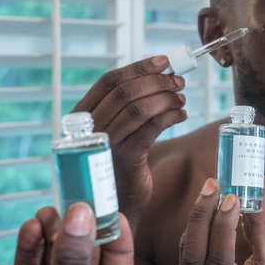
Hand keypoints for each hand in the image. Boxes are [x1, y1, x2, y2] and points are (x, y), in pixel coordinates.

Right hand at [72, 56, 186, 224]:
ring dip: (166, 98)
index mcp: (83, 115)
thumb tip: (161, 73)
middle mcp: (90, 128)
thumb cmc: (120, 160)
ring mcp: (106, 144)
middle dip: (157, 81)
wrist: (117, 203)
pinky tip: (181, 115)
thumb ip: (126, 105)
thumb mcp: (115, 130)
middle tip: (179, 81)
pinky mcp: (125, 159)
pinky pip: (152, 128)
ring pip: (140, 108)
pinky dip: (171, 116)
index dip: (138, 67)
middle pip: (126, 92)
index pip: (109, 81)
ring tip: (181, 98)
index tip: (163, 61)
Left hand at [178, 176, 264, 264]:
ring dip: (197, 218)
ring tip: (211, 191)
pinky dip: (195, 229)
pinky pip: (185, 255)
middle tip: (213, 184)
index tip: (232, 196)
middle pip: (195, 255)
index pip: (220, 262)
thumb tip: (264, 186)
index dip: (223, 227)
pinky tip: (206, 210)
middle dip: (202, 215)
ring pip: (186, 252)